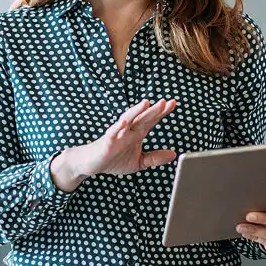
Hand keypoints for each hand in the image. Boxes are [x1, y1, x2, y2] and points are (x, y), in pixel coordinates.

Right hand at [50, 100, 177, 191]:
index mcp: (137, 133)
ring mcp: (118, 134)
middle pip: (143, 117)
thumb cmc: (114, 159)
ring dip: (137, 111)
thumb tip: (173, 154)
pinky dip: (118, 126)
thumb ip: (155, 157)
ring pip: (129, 120)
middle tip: (165, 102)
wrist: (92, 164)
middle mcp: (129, 130)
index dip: (162, 112)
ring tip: (146, 103)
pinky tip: (125, 121)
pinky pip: (113, 132)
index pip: (152, 120)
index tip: (173, 103)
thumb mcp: (139, 161)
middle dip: (154, 110)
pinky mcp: (107, 141)